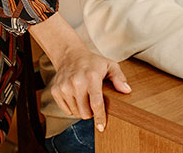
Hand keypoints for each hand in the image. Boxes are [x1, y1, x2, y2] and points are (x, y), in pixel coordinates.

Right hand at [28, 13, 130, 131]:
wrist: (70, 55)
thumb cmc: (92, 62)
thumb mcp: (109, 65)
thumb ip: (119, 78)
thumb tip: (127, 90)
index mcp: (91, 77)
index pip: (96, 103)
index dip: (100, 117)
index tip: (102, 127)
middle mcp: (76, 82)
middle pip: (85, 112)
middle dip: (91, 113)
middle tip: (93, 103)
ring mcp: (64, 87)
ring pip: (75, 113)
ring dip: (81, 110)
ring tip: (84, 97)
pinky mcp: (56, 91)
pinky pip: (66, 110)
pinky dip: (72, 108)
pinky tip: (75, 96)